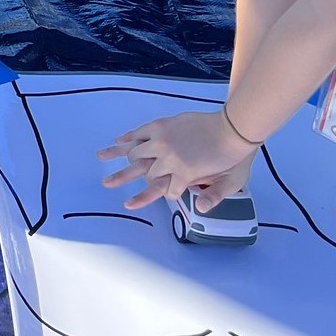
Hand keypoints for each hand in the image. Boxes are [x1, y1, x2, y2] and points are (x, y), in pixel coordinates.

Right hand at [97, 110, 255, 208]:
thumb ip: (215, 196)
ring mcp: (163, 141)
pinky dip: (128, 137)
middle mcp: (168, 158)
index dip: (159, 195)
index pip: (164, 191)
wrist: (234, 127)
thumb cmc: (234, 156)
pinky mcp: (163, 126)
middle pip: (144, 172)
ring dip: (117, 156)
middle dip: (124, 178)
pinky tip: (118, 140)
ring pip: (136, 152)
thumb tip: (200, 209)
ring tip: (100, 158)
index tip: (143, 200)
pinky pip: (141, 132)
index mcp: (184, 173)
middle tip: (107, 183)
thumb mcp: (231, 182)